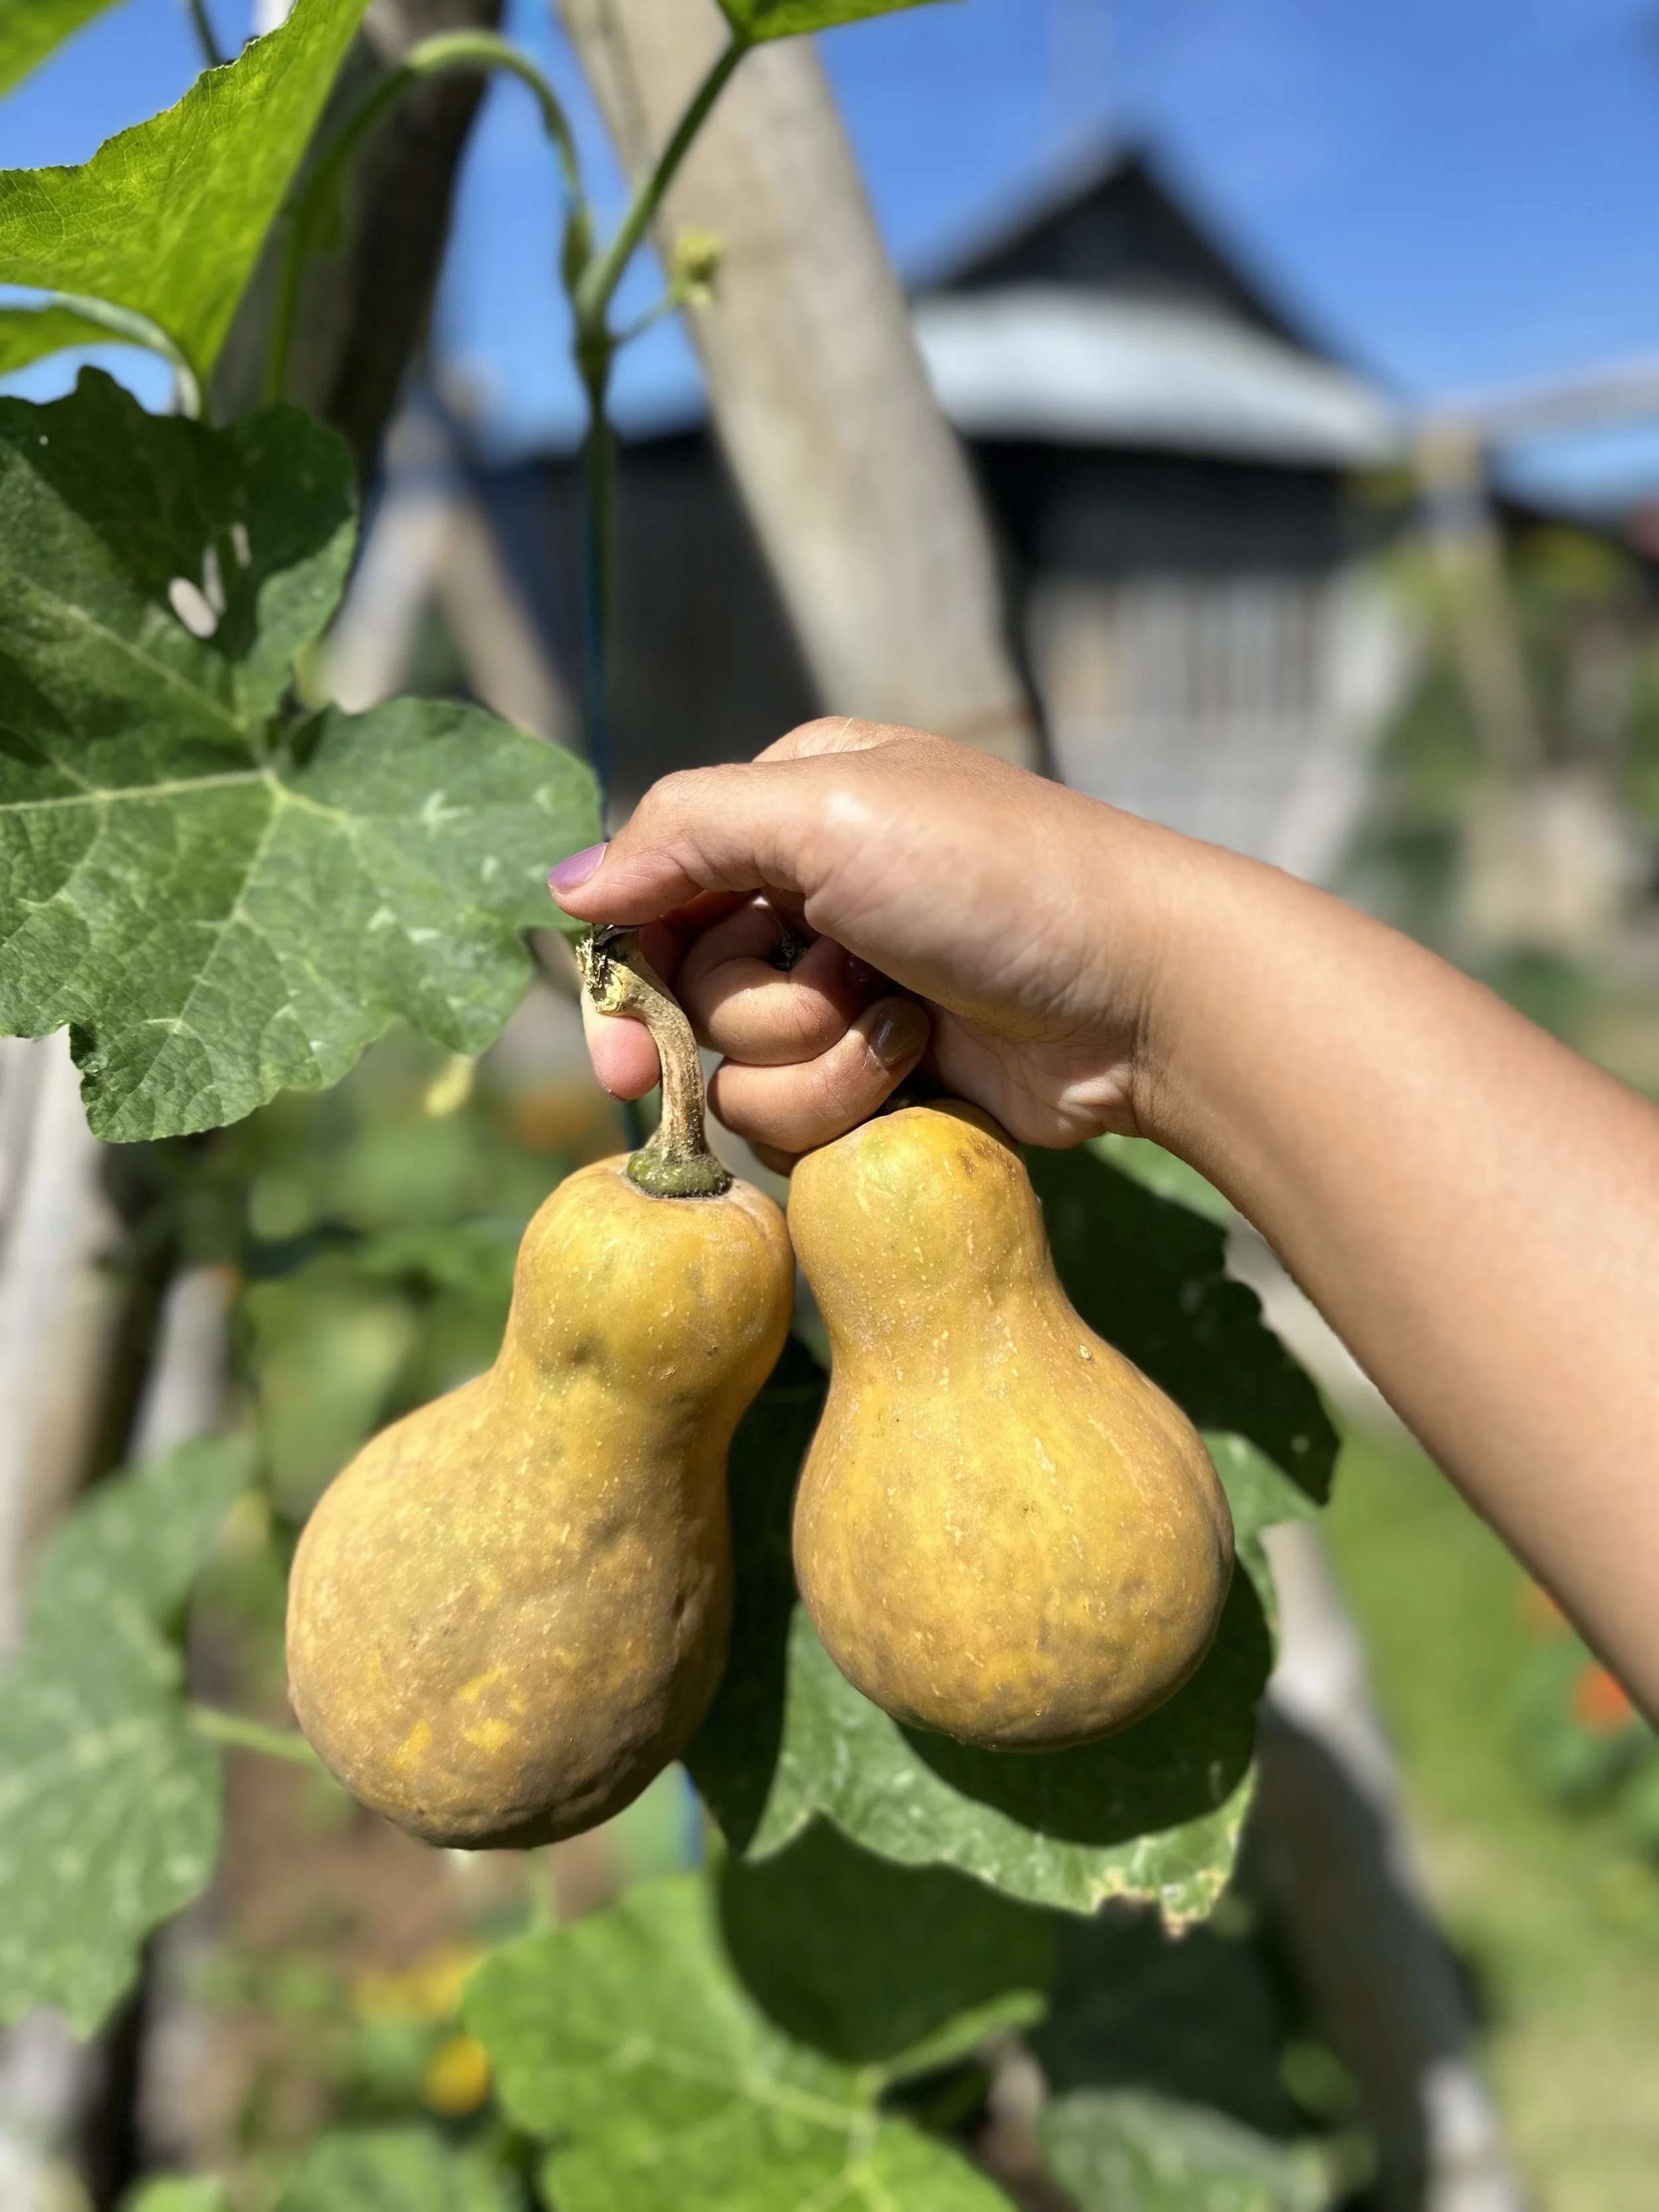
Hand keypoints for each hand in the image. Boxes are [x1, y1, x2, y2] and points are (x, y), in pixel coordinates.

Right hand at [549, 720, 1184, 1163]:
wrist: (1143, 996)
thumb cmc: (997, 880)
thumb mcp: (831, 812)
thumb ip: (686, 833)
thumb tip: (568, 888)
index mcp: (789, 807)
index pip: (652, 894)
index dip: (626, 981)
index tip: (624, 1059)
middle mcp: (808, 894)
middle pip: (688, 996)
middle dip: (749, 1019)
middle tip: (816, 1013)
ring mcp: (848, 991)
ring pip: (742, 1073)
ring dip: (817, 1066)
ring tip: (905, 1028)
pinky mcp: (885, 1076)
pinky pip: (802, 1121)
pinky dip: (852, 1105)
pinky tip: (923, 1067)